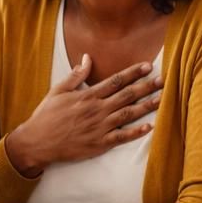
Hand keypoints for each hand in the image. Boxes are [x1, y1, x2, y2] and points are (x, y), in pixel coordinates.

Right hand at [4, 57, 161, 176]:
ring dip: (147, 106)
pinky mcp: (99, 144)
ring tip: (162, 99)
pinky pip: (122, 137)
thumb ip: (75, 75)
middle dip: (147, 87)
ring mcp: (99, 127)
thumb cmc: (46, 116)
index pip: (116, 81)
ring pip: (129, 114)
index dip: (133, 73)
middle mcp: (97, 110)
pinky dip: (136, 132)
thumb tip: (87, 58)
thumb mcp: (57, 91)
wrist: (38, 142)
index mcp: (88, 96)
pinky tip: (149, 126)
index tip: (147, 66)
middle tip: (164, 80)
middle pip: (127, 95)